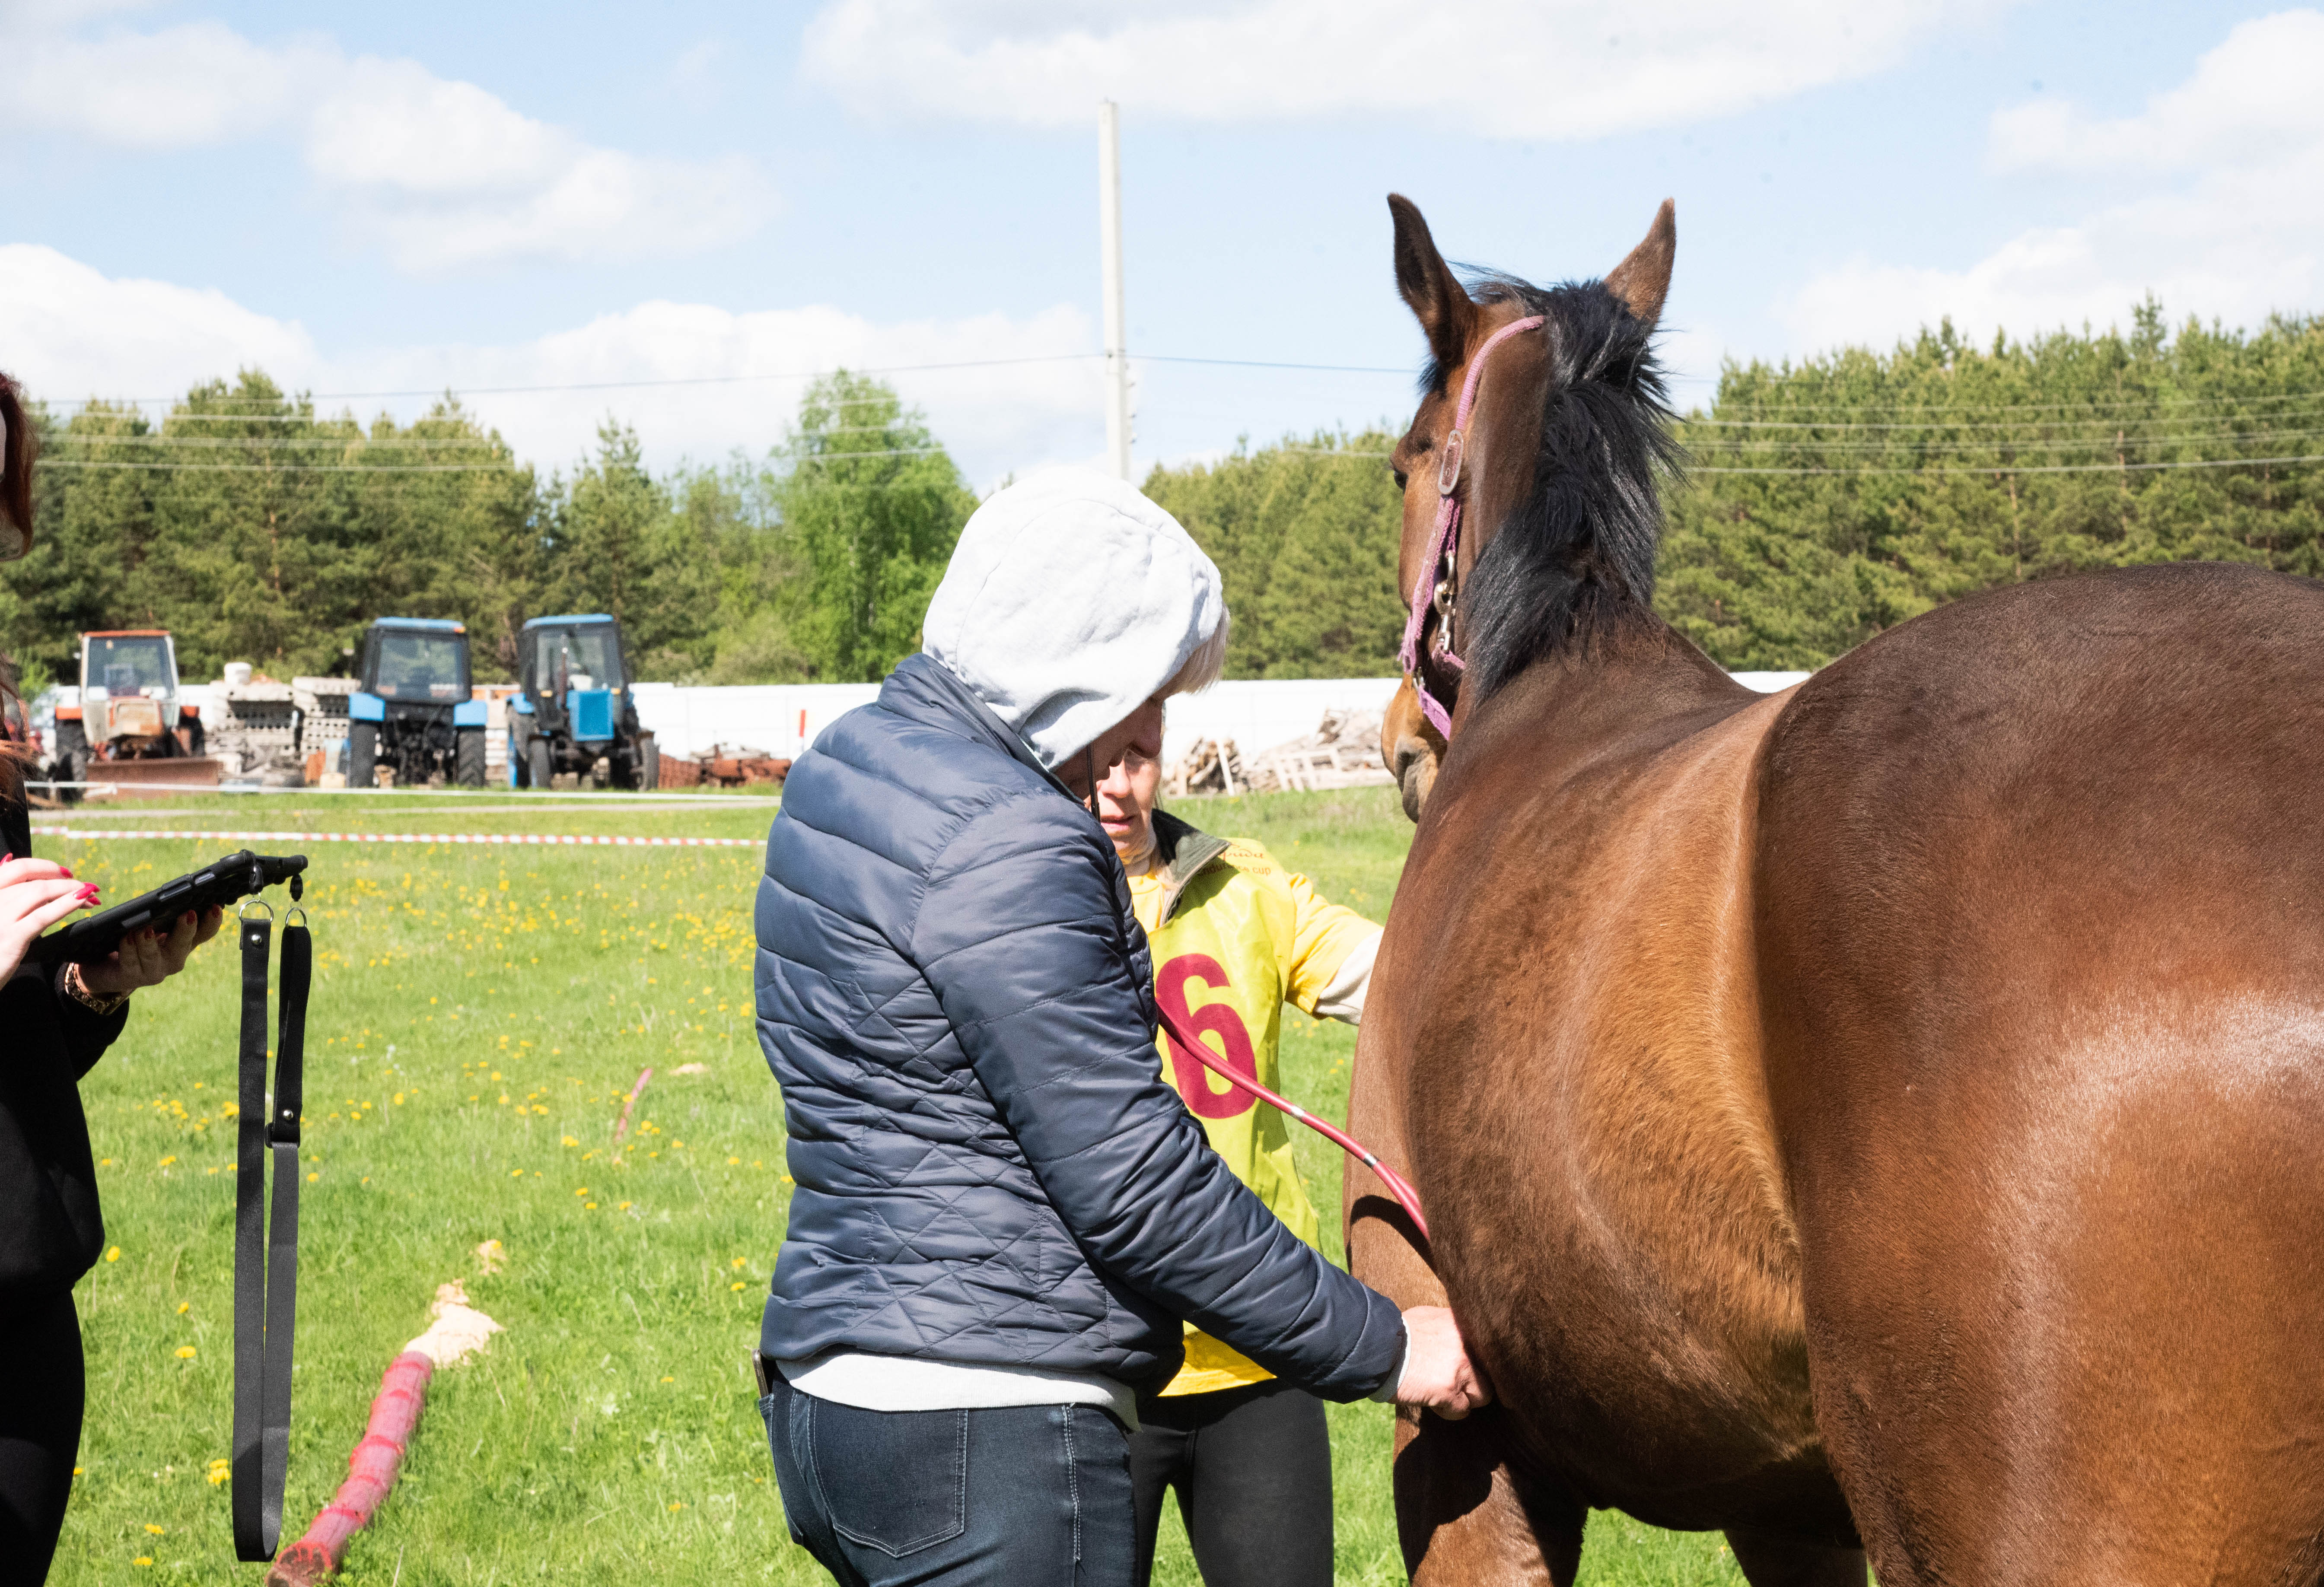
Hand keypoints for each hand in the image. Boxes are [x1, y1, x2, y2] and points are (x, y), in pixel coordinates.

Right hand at [0, 856, 96, 981]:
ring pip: (41, 892)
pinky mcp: (12, 937)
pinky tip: (82, 901)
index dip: (45, 867)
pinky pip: (43, 915)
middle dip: (64, 881)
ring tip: (90, 897)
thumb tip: (11, 860)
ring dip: (71, 891)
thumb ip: (3, 891)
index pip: (18, 868)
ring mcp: (0, 918)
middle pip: (34, 880)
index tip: (65, 874)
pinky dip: (66, 904)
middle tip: (84, 888)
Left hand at [80, 905, 224, 997]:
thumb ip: (163, 916)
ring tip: (144, 929)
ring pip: (154, 956)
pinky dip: (129, 949)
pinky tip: (127, 937)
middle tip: (187, 914)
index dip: (212, 922)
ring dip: (150, 942)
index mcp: (183, 942)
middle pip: (184, 944)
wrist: (108, 968)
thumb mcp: (153, 926)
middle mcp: (174, 958)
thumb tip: (167, 897)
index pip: (204, 933)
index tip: (214, 906)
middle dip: (186, 929)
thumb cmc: (136, 941)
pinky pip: (131, 962)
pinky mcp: (132, 977)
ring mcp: (155, 971)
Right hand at [1393, 1305, 1492, 1419]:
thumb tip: (1456, 1337)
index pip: (1489, 1347)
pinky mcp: (1449, 1390)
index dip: (1480, 1361)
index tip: (1470, 1368)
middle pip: (1491, 1373)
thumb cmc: (1395, 1335)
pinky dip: (1448, 1411)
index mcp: (1461, 1324)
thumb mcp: (1426, 1318)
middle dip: (1473, 1382)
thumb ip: (1447, 1328)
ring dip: (1464, 1398)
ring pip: (1482, 1395)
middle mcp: (1467, 1344)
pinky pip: (1461, 1410)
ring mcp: (1460, 1367)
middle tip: (1453, 1383)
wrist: (1375, 1348)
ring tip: (1442, 1394)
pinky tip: (1432, 1401)